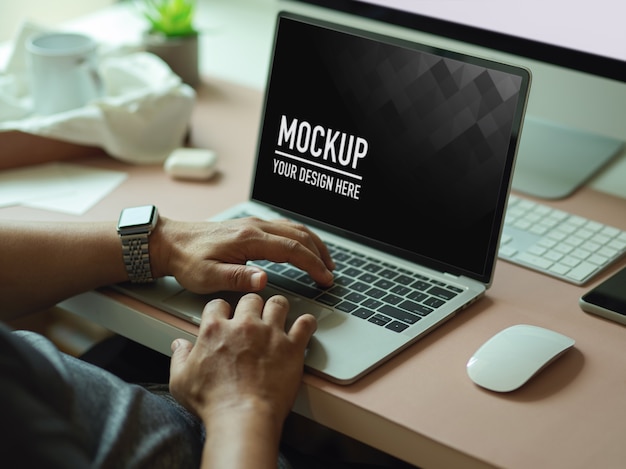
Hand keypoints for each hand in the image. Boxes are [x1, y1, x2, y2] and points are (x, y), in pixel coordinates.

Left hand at [152, 217, 334, 293]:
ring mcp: (254, 223)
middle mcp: (255, 226)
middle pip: (299, 235)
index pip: (292, 250)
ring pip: (294, 228)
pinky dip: (300, 237)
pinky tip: (303, 247)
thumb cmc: (188, 260)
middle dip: (319, 254)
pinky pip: (284, 227)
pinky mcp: (250, 226)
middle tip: (330, 274)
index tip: (325, 279)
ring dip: (313, 243)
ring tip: (324, 262)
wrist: (171, 241)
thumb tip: (264, 280)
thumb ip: (237, 277)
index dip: (313, 265)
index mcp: (249, 239)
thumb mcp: (207, 276)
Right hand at [169, 294, 316, 467]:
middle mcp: (244, 326)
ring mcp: (270, 334)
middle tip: (255, 315)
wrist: (242, 417)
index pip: (218, 305)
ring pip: (279, 303)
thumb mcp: (181, 381)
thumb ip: (180, 357)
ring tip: (280, 313)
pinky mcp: (291, 346)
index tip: (226, 317)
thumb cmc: (214, 403)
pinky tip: (306, 325)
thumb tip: (178, 345)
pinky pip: (305, 324)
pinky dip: (307, 323)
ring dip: (279, 307)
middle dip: (252, 305)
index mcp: (215, 330)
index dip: (222, 310)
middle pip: (251, 299)